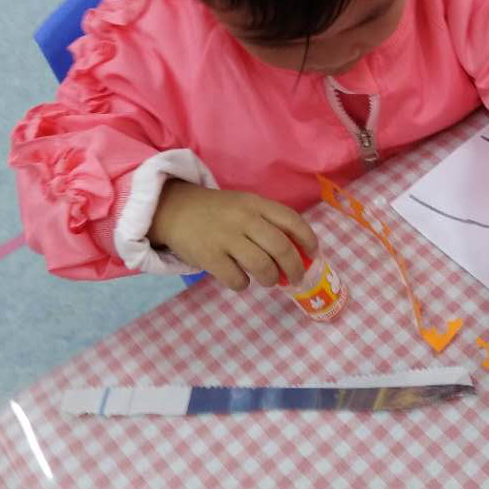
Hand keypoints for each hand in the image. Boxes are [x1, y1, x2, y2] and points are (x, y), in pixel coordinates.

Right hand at [148, 181, 317, 291]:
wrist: (174, 209)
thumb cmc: (218, 211)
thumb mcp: (245, 206)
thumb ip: (268, 222)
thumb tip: (297, 252)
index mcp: (257, 204)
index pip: (292, 220)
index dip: (308, 239)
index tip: (314, 254)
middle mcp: (244, 219)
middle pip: (281, 248)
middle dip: (295, 268)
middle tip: (296, 278)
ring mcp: (226, 237)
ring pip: (262, 266)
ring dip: (271, 279)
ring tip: (270, 281)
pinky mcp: (209, 256)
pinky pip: (237, 279)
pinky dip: (243, 284)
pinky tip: (240, 280)